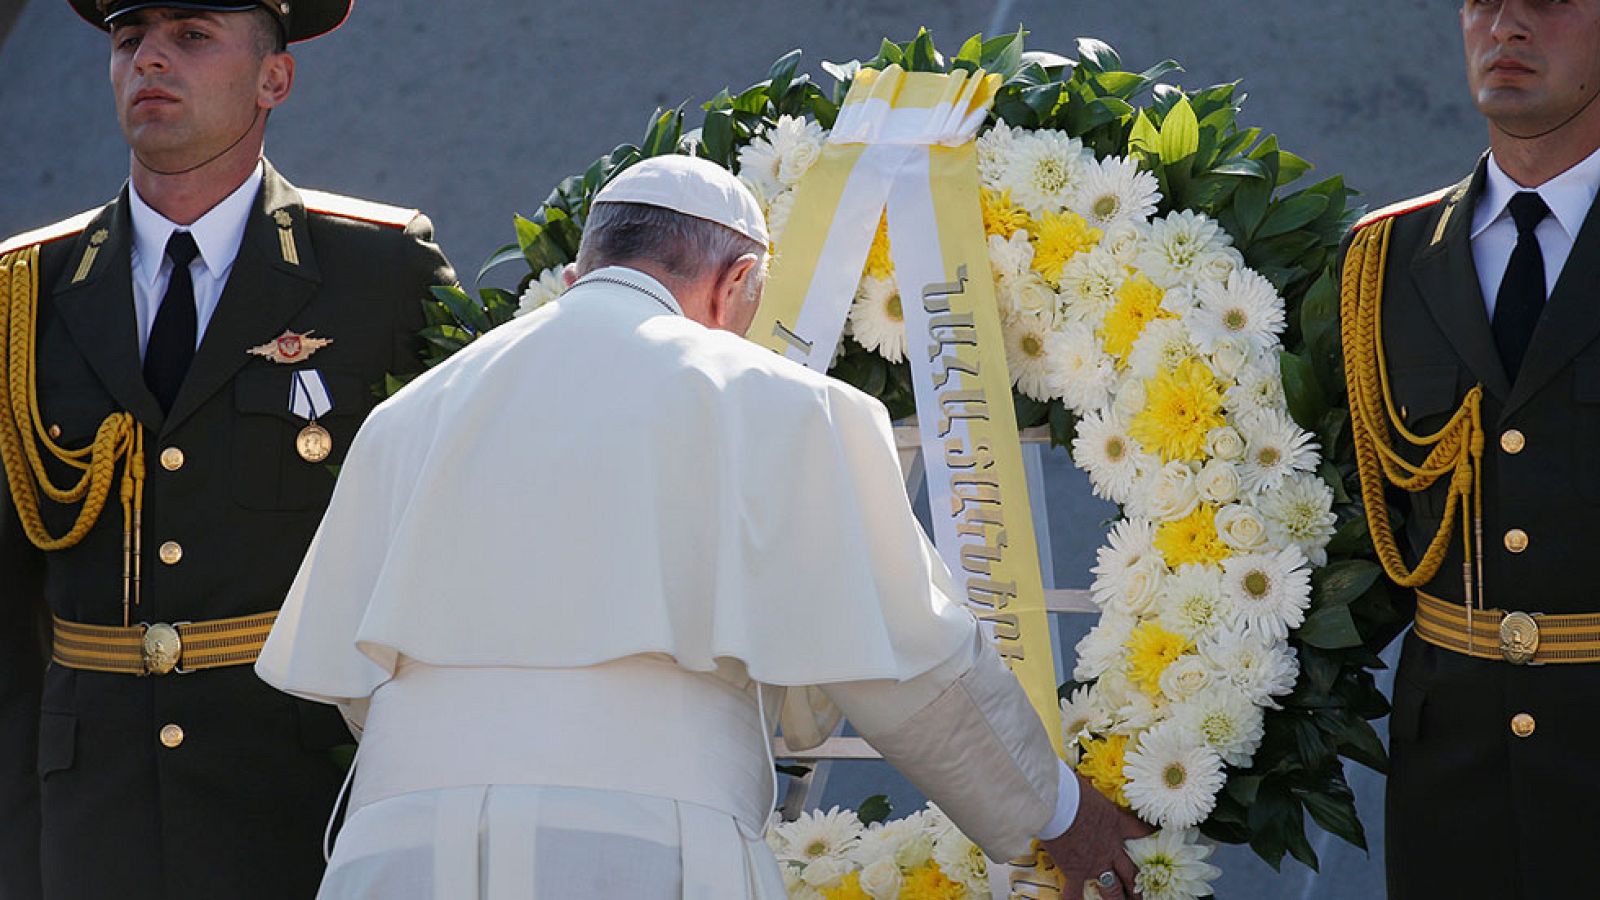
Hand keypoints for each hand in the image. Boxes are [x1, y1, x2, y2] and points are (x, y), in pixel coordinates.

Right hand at [1040, 773, 1153, 899]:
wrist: (1057, 803)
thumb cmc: (1070, 789)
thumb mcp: (1089, 788)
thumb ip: (1091, 794)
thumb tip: (1081, 781)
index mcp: (1116, 824)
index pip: (1140, 831)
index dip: (1151, 835)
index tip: (1158, 837)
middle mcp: (1110, 847)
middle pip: (1131, 871)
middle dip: (1137, 884)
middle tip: (1142, 893)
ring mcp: (1095, 862)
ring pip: (1112, 888)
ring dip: (1118, 897)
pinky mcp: (1076, 870)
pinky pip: (1076, 892)